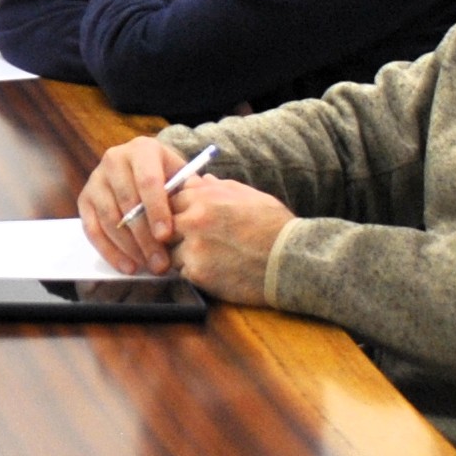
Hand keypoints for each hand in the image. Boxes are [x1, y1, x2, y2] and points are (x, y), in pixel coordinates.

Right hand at [77, 136, 183, 274]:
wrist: (143, 170)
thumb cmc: (168, 177)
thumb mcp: (182, 175)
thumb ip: (191, 190)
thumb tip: (198, 206)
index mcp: (142, 149)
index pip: (147, 181)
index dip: (157, 210)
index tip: (166, 236)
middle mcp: (114, 159)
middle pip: (128, 203)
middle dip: (145, 237)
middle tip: (160, 263)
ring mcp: (96, 179)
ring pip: (110, 219)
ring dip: (129, 248)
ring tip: (148, 267)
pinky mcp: (84, 199)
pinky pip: (92, 229)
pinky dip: (109, 251)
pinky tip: (127, 266)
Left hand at [161, 177, 293, 305]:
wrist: (291, 260)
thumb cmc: (275, 226)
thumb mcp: (250, 196)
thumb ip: (219, 188)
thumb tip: (200, 180)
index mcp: (206, 198)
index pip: (170, 199)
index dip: (177, 210)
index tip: (184, 219)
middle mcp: (195, 220)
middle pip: (164, 226)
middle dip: (174, 233)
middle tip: (191, 240)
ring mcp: (194, 248)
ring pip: (170, 252)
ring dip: (181, 255)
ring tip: (206, 257)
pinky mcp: (198, 274)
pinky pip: (182, 272)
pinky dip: (193, 273)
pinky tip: (213, 270)